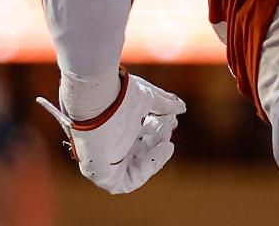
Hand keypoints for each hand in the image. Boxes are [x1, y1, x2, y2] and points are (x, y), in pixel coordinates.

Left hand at [36, 72, 185, 193]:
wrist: (97, 98)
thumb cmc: (116, 95)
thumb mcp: (147, 98)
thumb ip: (164, 104)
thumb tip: (181, 108)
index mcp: (113, 128)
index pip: (137, 139)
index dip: (157, 132)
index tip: (170, 121)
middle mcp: (107, 146)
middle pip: (139, 153)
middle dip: (159, 140)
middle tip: (168, 126)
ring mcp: (104, 161)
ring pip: (136, 168)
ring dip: (157, 155)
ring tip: (165, 138)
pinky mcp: (102, 174)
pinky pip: (128, 182)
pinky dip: (149, 168)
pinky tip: (161, 149)